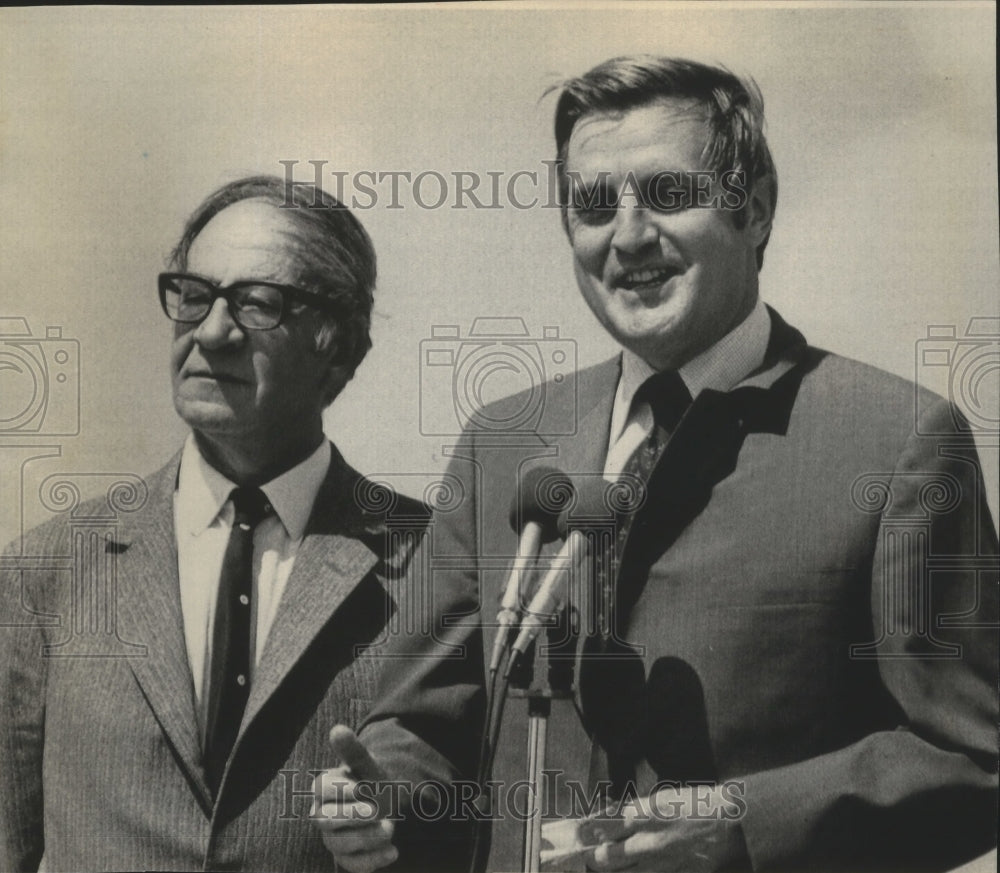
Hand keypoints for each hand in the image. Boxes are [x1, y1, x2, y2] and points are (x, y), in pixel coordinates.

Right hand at [313, 725, 397, 872]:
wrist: (387, 802)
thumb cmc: (372, 781)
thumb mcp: (368, 766)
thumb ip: (353, 751)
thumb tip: (337, 729)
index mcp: (324, 788)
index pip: (321, 789)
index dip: (341, 790)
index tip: (361, 788)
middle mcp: (322, 814)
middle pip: (325, 820)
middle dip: (351, 816)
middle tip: (375, 810)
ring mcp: (331, 838)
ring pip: (339, 845)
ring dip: (367, 838)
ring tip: (390, 826)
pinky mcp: (345, 858)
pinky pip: (352, 866)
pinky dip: (374, 861)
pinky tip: (394, 852)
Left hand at [542, 784, 746, 872]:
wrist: (729, 822)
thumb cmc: (693, 804)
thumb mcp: (659, 800)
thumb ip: (631, 812)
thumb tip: (605, 820)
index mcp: (643, 815)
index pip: (602, 825)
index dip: (583, 832)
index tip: (571, 835)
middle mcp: (648, 841)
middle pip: (606, 858)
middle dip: (594, 858)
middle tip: (587, 856)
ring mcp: (660, 862)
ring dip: (611, 869)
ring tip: (605, 863)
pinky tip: (632, 869)